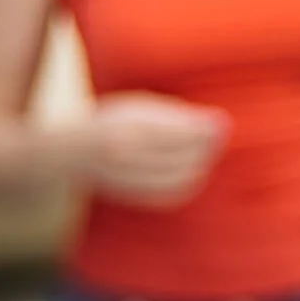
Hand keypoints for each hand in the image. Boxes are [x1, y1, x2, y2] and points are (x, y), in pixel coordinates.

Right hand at [81, 93, 230, 207]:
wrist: (76, 152)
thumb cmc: (114, 120)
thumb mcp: (141, 106)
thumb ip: (175, 114)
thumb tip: (216, 121)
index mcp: (129, 126)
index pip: (176, 131)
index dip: (203, 128)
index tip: (223, 122)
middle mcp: (127, 153)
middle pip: (179, 154)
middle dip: (205, 145)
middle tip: (219, 135)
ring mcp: (129, 177)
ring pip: (177, 175)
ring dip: (199, 163)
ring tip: (208, 150)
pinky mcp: (135, 194)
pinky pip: (169, 193)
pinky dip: (187, 182)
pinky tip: (195, 170)